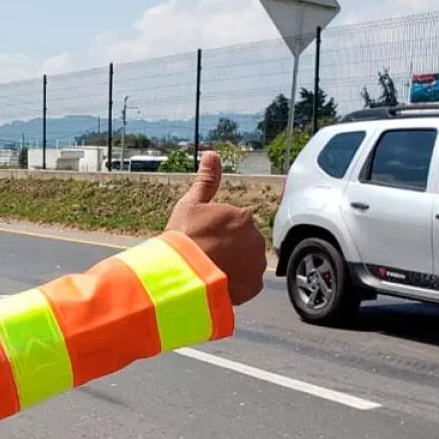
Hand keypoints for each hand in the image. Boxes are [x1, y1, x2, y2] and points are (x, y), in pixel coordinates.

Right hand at [165, 151, 266, 305]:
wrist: (182, 275)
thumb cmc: (184, 238)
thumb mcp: (191, 204)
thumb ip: (207, 180)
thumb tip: (212, 154)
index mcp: (242, 216)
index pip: (234, 223)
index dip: (217, 233)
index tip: (203, 240)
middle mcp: (256, 237)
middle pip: (243, 242)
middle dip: (229, 248)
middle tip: (207, 256)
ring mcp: (257, 262)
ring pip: (248, 262)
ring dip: (235, 266)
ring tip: (212, 271)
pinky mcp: (255, 284)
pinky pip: (249, 282)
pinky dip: (238, 283)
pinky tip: (220, 283)